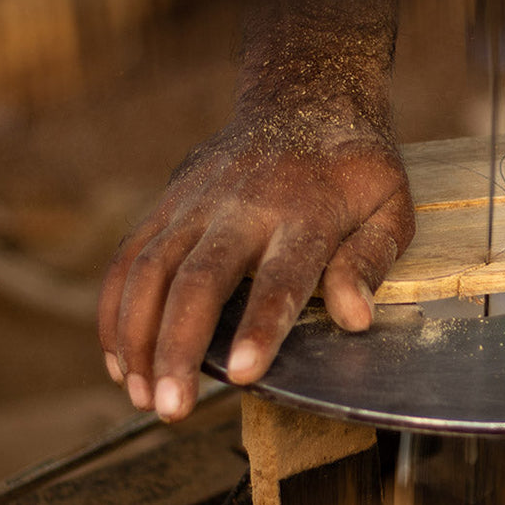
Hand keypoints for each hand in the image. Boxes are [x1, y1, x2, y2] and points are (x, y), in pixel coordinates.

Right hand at [97, 116, 413, 420]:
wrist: (304, 95)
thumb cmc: (353, 168)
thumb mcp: (390, 205)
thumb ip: (370, 260)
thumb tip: (355, 316)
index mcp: (306, 211)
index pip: (282, 276)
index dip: (261, 326)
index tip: (242, 374)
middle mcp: (243, 205)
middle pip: (200, 279)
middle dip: (178, 347)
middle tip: (170, 410)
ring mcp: (198, 201)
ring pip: (150, 269)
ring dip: (136, 337)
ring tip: (141, 397)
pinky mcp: (168, 201)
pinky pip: (129, 257)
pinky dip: (115, 310)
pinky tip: (119, 360)